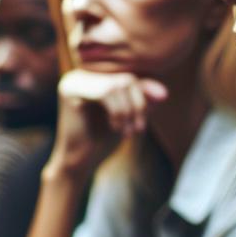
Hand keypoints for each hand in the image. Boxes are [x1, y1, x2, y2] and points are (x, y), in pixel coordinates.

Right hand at [46, 69, 167, 177]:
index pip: (130, 78)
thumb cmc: (101, 140)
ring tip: (127, 132)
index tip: (142, 125)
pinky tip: (115, 128)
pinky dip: (117, 111)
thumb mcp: (128, 116)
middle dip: (137, 105)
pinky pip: (105, 92)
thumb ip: (142, 100)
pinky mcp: (71, 90)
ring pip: (117, 85)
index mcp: (96, 77)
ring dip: (128, 111)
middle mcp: (83, 74)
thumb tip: (164, 93)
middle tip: (137, 129)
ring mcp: (75, 80)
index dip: (143, 99)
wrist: (78, 162)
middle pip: (125, 79)